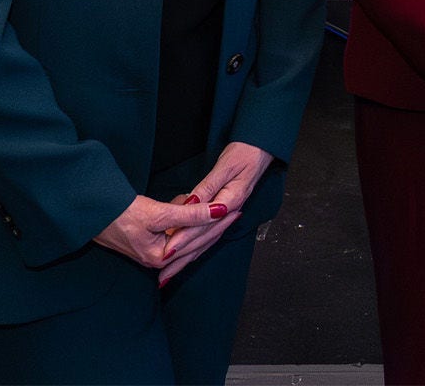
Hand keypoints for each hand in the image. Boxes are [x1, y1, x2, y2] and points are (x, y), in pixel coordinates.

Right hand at [93, 194, 223, 271]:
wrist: (91, 213)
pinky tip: (197, 214)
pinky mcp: (150, 243)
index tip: (234, 210)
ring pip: (188, 240)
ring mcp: (154, 253)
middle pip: (196, 243)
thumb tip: (217, 211)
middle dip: (217, 227)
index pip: (199, 240)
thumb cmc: (120, 214)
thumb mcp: (158, 213)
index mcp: (162, 258)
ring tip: (224, 215)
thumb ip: (190, 214)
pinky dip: (188, 224)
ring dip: (205, 227)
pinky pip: (177, 235)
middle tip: (236, 212)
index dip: (218, 224)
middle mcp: (159, 260)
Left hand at [159, 141, 274, 284]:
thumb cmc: (245, 153)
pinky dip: (195, 244)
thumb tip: (192, 203)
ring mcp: (230, 213)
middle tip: (163, 275)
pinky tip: (185, 251)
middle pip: (204, 239)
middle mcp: (231, 212)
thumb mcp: (225, 167)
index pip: (203, 225)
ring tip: (169, 273)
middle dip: (182, 258)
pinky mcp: (226, 210)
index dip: (184, 238)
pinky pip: (208, 233)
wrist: (261, 148)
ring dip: (187, 257)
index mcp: (232, 202)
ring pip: (206, 240)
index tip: (167, 252)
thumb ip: (208, 187)